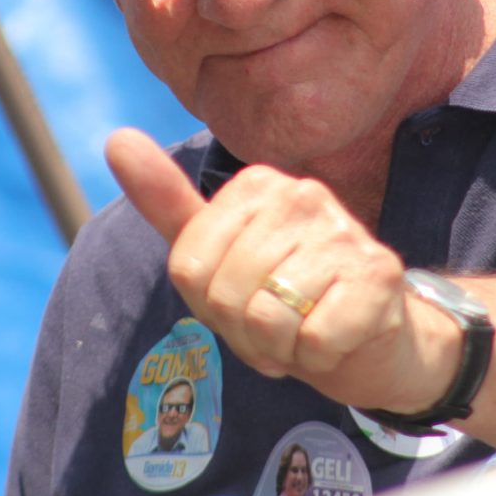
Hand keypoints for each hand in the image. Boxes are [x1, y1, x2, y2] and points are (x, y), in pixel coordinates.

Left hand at [105, 128, 455, 410]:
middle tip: (279, 325)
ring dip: (282, 348)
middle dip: (246, 333)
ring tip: (305, 330)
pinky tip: (337, 338)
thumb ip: (167, 202)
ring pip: (269, 319)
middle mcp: (302, 194)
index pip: (190, 268)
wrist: (376, 337)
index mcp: (258, 184)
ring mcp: (345, 231)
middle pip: (226, 296)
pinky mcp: (378, 276)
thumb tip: (116, 138)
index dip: (210, 306)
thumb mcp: (217, 254)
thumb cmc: (288, 296)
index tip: (244, 302)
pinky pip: (314, 339)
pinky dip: (319, 357)